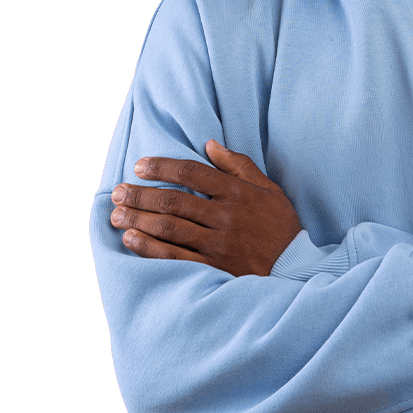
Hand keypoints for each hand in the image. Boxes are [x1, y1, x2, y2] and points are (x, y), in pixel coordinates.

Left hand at [110, 141, 301, 276]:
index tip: (140, 166)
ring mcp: (218, 243)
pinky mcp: (214, 267)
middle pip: (174, 200)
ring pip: (169, 227)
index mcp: (237, 192)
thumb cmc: (280, 226)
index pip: (192, 172)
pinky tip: (131, 239)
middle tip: (118, 191)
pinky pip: (174, 256)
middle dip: (140, 195)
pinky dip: (149, 247)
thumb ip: (239, 166)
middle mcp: (225, 215)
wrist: (296, 268)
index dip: (162, 167)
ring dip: (138, 219)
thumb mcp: (268, 189)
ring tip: (116, 214)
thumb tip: (210, 144)